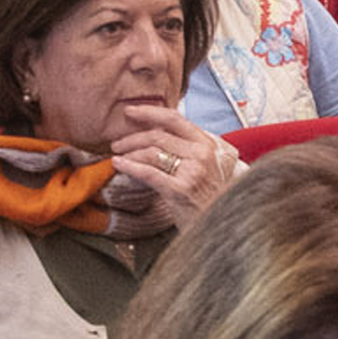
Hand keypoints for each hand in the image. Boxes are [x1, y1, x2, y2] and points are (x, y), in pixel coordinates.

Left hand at [108, 103, 238, 228]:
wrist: (220, 226)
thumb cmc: (208, 197)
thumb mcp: (206, 165)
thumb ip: (187, 148)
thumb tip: (153, 132)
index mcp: (208, 143)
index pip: (174, 119)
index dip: (149, 112)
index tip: (130, 112)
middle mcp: (202, 154)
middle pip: (158, 136)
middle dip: (132, 138)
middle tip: (117, 143)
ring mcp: (193, 171)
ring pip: (151, 152)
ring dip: (129, 153)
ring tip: (118, 156)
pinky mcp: (181, 190)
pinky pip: (149, 172)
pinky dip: (130, 166)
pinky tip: (119, 165)